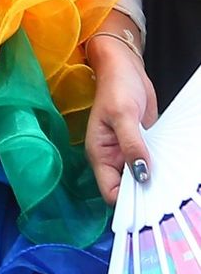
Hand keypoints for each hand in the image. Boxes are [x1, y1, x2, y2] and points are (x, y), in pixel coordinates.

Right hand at [85, 32, 156, 204]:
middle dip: (144, 195)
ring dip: (154, 182)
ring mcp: (127, 153)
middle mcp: (113, 158)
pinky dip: (160, 168)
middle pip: (127, 189)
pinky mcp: (141, 146)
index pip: (110, 191)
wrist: (125, 68)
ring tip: (172, 186)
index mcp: (100, 155)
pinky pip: (151, 164)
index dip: (126, 202)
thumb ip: (132, 145)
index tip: (147, 205)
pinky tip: (173, 170)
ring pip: (141, 178)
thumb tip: (142, 176)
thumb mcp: (124, 115)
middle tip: (165, 197)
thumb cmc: (116, 88)